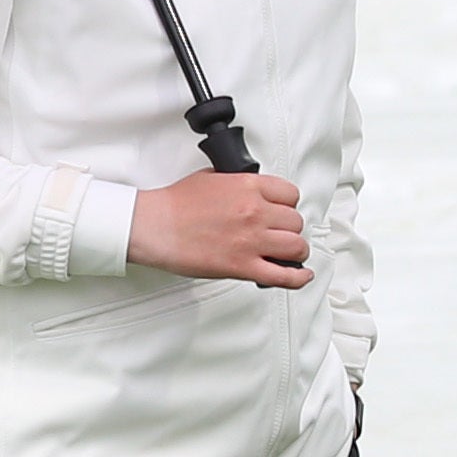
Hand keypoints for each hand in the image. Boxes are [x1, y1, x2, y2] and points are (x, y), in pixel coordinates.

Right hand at [133, 168, 311, 285]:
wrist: (154, 226)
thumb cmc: (175, 205)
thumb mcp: (212, 178)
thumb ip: (239, 184)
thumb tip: (252, 191)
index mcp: (248, 187)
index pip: (290, 194)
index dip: (288, 204)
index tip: (282, 210)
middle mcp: (255, 212)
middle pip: (295, 222)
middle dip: (289, 228)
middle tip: (279, 233)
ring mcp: (251, 241)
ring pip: (297, 247)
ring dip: (295, 251)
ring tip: (288, 253)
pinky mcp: (244, 267)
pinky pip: (284, 276)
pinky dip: (298, 278)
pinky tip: (302, 276)